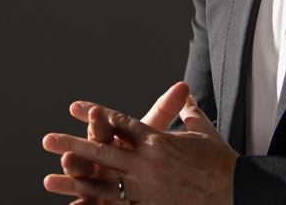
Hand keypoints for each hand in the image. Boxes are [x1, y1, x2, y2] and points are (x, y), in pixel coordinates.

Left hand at [42, 85, 236, 204]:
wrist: (238, 191)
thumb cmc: (221, 162)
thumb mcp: (203, 132)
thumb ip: (188, 112)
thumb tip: (184, 93)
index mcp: (157, 139)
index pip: (119, 122)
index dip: (96, 114)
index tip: (75, 107)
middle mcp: (147, 162)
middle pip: (102, 150)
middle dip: (73, 143)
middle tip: (47, 138)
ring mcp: (146, 189)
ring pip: (101, 184)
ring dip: (74, 180)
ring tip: (49, 177)